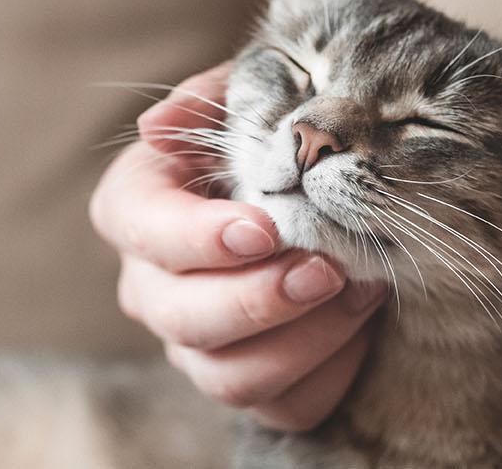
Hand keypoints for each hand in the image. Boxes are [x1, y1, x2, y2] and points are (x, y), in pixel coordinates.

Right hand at [90, 63, 387, 430]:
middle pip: (179, 316)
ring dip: (302, 340)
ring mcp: (195, 345)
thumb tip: (154, 126)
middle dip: (258, 299)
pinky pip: (283, 406)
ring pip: (228, 377)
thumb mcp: (247, 96)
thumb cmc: (274, 134)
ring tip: (361, 290)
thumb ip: (208, 97)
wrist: (332, 186)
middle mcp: (152, 285)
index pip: (137, 229)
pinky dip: (329, 373)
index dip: (194, 237)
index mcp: (137, 207)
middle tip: (326, 269)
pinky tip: (364, 326)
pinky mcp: (249, 384)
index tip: (263, 228)